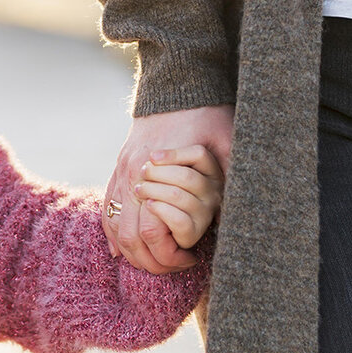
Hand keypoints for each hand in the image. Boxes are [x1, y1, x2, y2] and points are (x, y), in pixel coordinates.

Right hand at [104, 105, 233, 273]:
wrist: (176, 85)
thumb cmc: (207, 114)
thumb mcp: (227, 142)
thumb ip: (232, 172)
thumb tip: (244, 206)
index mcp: (158, 173)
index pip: (153, 234)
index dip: (170, 257)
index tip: (190, 260)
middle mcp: (133, 175)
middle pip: (129, 238)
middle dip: (149, 263)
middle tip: (172, 268)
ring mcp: (122, 171)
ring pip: (114, 227)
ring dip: (129, 252)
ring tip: (152, 262)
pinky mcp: (118, 167)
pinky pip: (107, 209)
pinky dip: (112, 233)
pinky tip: (122, 250)